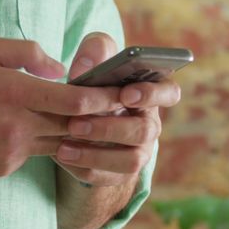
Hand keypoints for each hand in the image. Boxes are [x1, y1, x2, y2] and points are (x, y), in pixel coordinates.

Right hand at [0, 36, 123, 180]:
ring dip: (74, 133)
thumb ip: (25, 52)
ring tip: (88, 121)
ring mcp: (10, 152)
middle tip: (121, 110)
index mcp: (13, 92)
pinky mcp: (3, 169)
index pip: (74, 100)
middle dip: (98, 118)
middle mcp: (16, 126)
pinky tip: (29, 132)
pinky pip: (32, 154)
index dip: (103, 98)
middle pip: (73, 125)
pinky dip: (37, 142)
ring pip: (57, 143)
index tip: (120, 93)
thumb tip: (60, 68)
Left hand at [52, 33, 181, 186]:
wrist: (79, 116)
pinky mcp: (120, 173)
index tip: (125, 94)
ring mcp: (138, 152)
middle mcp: (150, 125)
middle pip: (143, 131)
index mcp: (151, 94)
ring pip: (129, 161)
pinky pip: (106, 178)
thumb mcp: (95, 58)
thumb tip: (86, 65)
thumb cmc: (94, 81)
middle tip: (75, 124)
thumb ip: (95, 50)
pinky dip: (82, 169)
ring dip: (95, 155)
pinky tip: (59, 156)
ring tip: (63, 147)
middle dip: (109, 128)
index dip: (151, 94)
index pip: (169, 93)